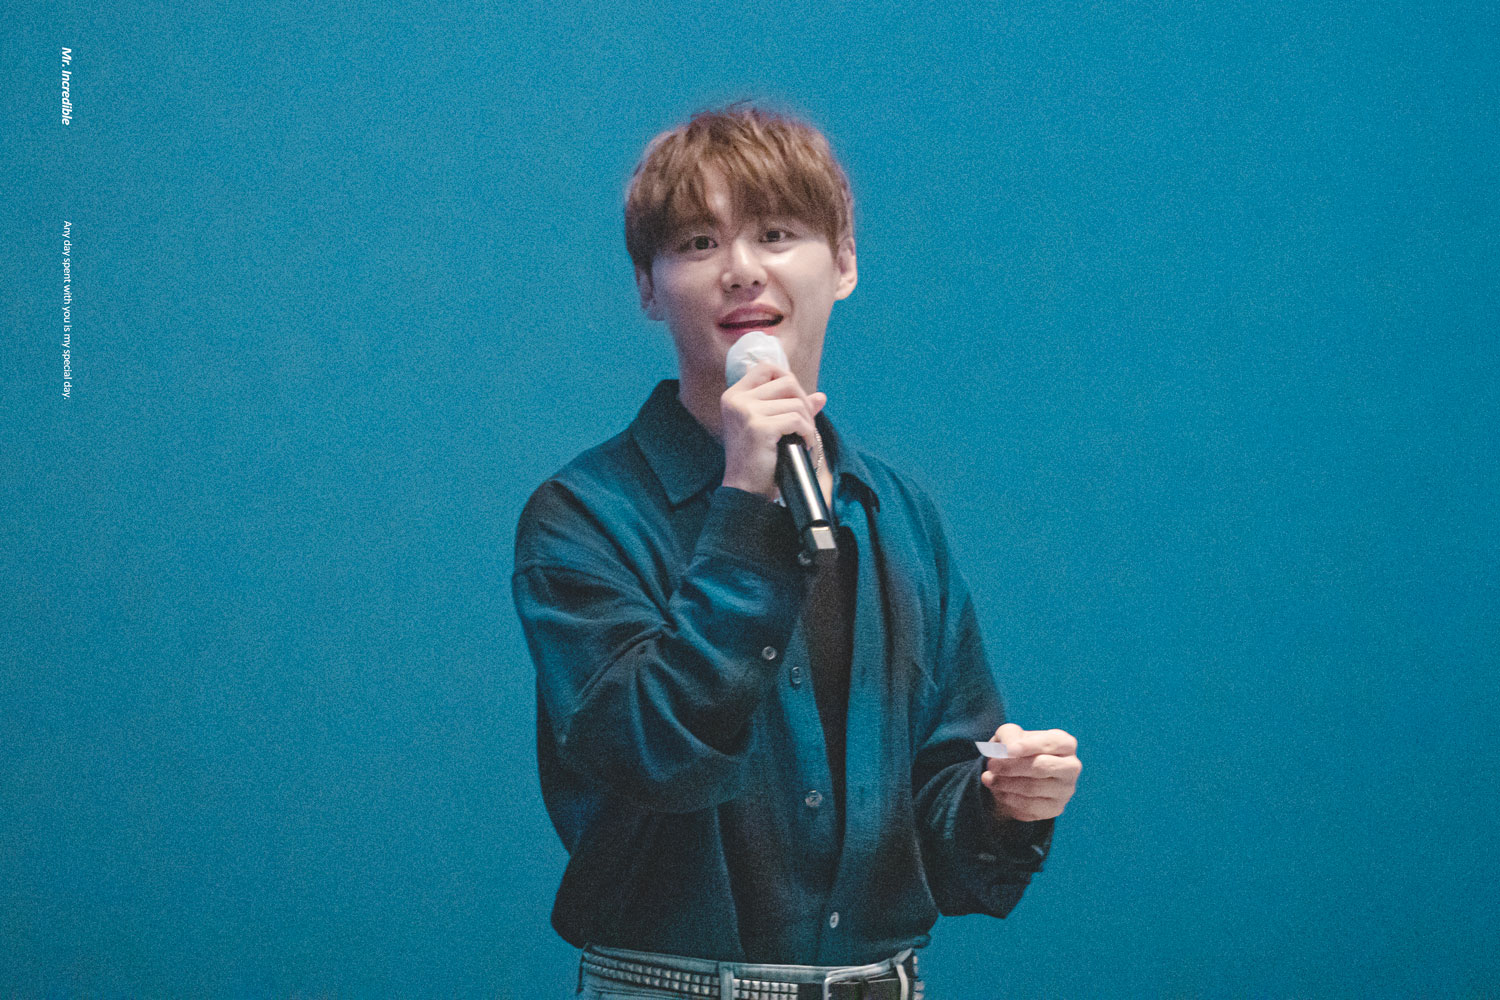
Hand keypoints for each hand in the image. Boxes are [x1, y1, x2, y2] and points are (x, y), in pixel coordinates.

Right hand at [720, 362, 825, 500]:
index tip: (797, 402)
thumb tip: (821, 396)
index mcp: (734, 396)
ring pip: (796, 402)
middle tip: (806, 425)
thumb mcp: (770, 428)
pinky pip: (797, 420)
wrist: (745, 491)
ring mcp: (746, 412)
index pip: (766, 368)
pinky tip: (805, 446)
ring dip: (808, 422)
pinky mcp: (758, 427)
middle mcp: (737, 400)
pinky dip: (808, 433)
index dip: (788, 379)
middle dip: (804, 402)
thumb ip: (791, 408)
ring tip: (805, 439)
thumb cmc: (757, 461)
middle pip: (787, 381)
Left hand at [980, 723, 1079, 822]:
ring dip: (1005, 783)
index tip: (1007, 750)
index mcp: (1065, 743)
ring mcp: (1065, 790)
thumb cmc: (1017, 750)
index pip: (1050, 743)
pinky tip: (997, 790)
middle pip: (1042, 767)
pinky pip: (1029, 806)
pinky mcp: (1055, 808)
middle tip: (990, 764)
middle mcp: (1071, 767)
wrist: (1017, 776)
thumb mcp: (1011, 735)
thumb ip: (1009, 734)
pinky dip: (1008, 798)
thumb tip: (1009, 748)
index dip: (1028, 746)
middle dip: (1011, 766)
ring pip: (1033, 788)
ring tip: (987, 777)